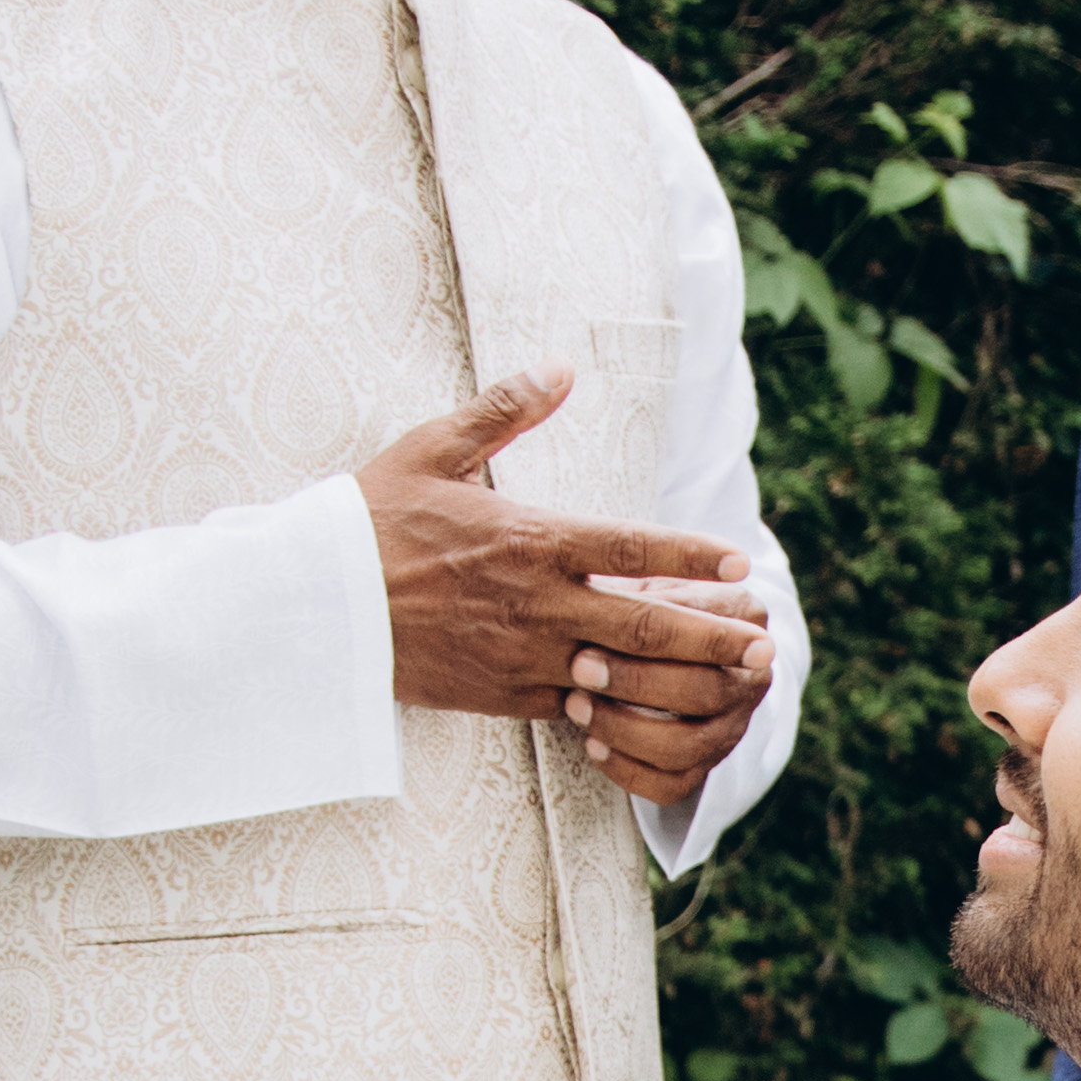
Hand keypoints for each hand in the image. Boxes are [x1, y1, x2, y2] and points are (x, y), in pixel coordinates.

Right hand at [358, 367, 775, 787]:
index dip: (693, 553)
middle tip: (766, 642)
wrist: (314, 605)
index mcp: (530, 537)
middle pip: (646, 621)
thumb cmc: (372, 521)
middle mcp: (537, 600)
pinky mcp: (503, 694)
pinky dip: (622, 711)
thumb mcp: (434, 449)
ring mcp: (523, 653)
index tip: (741, 558)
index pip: (632, 544)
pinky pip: (577, 707)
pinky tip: (661, 714)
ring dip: (684, 681)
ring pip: (623, 674)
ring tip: (736, 684)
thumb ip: (505, 410)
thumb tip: (560, 366)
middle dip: (714, 633)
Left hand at [564, 571, 775, 808]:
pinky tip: (592, 746)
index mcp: (746, 618)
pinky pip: (672, 787)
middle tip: (579, 667)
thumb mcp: (642, 577)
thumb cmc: (642, 598)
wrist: (664, 646)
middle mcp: (753, 676)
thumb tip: (593, 589)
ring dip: (624, 730)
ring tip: (575, 706)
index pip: (711, 633)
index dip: (656, 635)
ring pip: (687, 746)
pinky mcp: (707, 767)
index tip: (601, 624)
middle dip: (635, 683)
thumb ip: (631, 585)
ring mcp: (733, 727)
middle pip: (704, 691)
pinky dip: (627, 772)